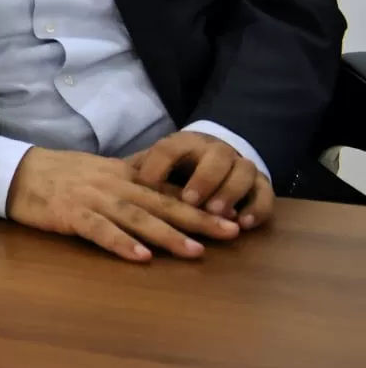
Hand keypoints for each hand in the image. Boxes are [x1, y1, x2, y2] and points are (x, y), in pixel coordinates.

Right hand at [7, 147, 244, 262]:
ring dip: (167, 234)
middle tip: (231, 232)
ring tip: (195, 251)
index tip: (233, 215)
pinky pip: (99, 230)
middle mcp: (114, 185)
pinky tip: (140, 257)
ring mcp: (92, 199)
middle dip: (198, 218)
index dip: (202, 204)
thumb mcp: (100, 172)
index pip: (169, 190)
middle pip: (162, 203)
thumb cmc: (59, 175)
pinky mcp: (70, 214)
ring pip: (137, 217)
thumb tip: (166, 193)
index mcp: (123, 175)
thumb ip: (131, 182)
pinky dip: (121, 243)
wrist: (17, 171)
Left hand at [128, 130, 275, 230]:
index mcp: (183, 143)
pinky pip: (265, 192)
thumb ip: (134, 175)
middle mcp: (215, 150)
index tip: (146, 186)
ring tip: (219, 213)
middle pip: (214, 157)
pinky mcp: (261, 183)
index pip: (169, 149)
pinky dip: (257, 207)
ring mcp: (241, 164)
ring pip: (243, 171)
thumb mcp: (152, 168)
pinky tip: (244, 224)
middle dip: (204, 179)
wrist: (214, 157)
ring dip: (230, 192)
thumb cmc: (174, 170)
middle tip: (191, 201)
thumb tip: (100, 187)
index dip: (158, 166)